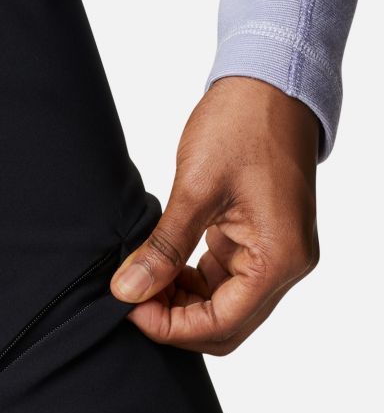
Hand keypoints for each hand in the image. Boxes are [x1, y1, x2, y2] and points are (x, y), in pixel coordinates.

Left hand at [110, 76, 319, 354]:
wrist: (268, 86)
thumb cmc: (242, 124)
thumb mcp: (195, 188)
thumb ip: (164, 247)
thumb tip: (128, 291)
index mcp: (279, 258)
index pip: (222, 324)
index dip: (170, 327)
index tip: (127, 308)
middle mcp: (285, 265)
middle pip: (225, 325)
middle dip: (174, 320)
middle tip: (129, 298)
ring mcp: (274, 255)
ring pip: (223, 307)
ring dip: (180, 304)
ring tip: (138, 282)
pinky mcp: (258, 242)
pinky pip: (223, 282)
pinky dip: (190, 284)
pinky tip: (159, 268)